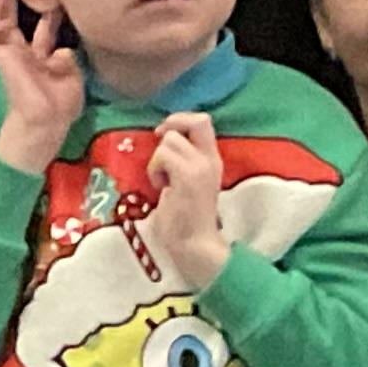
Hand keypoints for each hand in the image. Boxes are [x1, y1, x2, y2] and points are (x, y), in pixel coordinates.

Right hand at [0, 0, 87, 176]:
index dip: (47, 13)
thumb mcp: (72, 75)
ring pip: (1, 21)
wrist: (47, 120)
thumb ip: (67, 58)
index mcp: (41, 60)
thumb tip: (64, 48)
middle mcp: (23, 55)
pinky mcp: (0, 56)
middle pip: (17, 21)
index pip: (42, 30)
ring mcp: (10, 55)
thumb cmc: (60, 106)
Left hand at [144, 110, 228, 290]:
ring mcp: (201, 168)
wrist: (195, 247)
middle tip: (160, 155)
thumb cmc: (185, 221)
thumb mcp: (186, 183)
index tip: (163, 134)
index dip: (180, 119)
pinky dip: (155, 170)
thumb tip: (163, 145)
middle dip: (169, 131)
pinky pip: (163, 156)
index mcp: (212, 160)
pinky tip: (161, 188)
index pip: (203, 121)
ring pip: (171, 140)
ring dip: (158, 159)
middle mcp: (210, 160)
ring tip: (162, 181)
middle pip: (193, 121)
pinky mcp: (188, 178)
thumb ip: (181, 163)